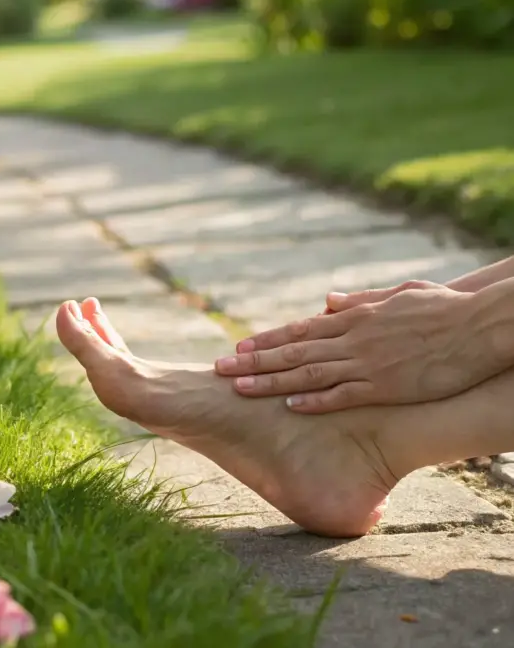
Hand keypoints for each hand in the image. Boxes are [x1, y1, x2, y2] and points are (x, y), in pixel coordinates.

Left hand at [214, 281, 493, 412]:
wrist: (482, 322)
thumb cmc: (443, 307)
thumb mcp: (396, 295)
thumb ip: (357, 300)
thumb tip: (326, 301)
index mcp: (354, 318)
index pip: (299, 329)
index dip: (267, 340)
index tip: (239, 346)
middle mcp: (352, 338)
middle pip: (293, 350)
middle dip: (253, 360)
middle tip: (219, 367)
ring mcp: (367, 362)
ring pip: (307, 372)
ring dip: (270, 381)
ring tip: (238, 386)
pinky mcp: (386, 385)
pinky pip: (343, 395)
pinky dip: (314, 400)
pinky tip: (289, 405)